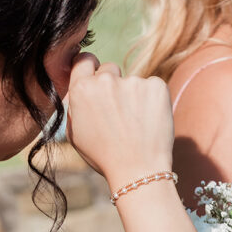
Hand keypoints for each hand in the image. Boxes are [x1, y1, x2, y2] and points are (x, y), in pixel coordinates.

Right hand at [66, 55, 173, 186]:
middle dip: (112, 84)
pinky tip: (148, 121)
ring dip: (133, 96)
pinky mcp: (156, 86)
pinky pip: (152, 86)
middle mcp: (105, 81)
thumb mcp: (75, 134)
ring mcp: (133, 82)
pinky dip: (152, 100)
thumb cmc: (104, 156)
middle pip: (109, 69)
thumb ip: (75, 105)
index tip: (95, 76)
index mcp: (82, 90)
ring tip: (135, 125)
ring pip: (132, 81)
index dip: (90, 68)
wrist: (138, 171)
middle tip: (118, 113)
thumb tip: (79, 86)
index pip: (84, 61)